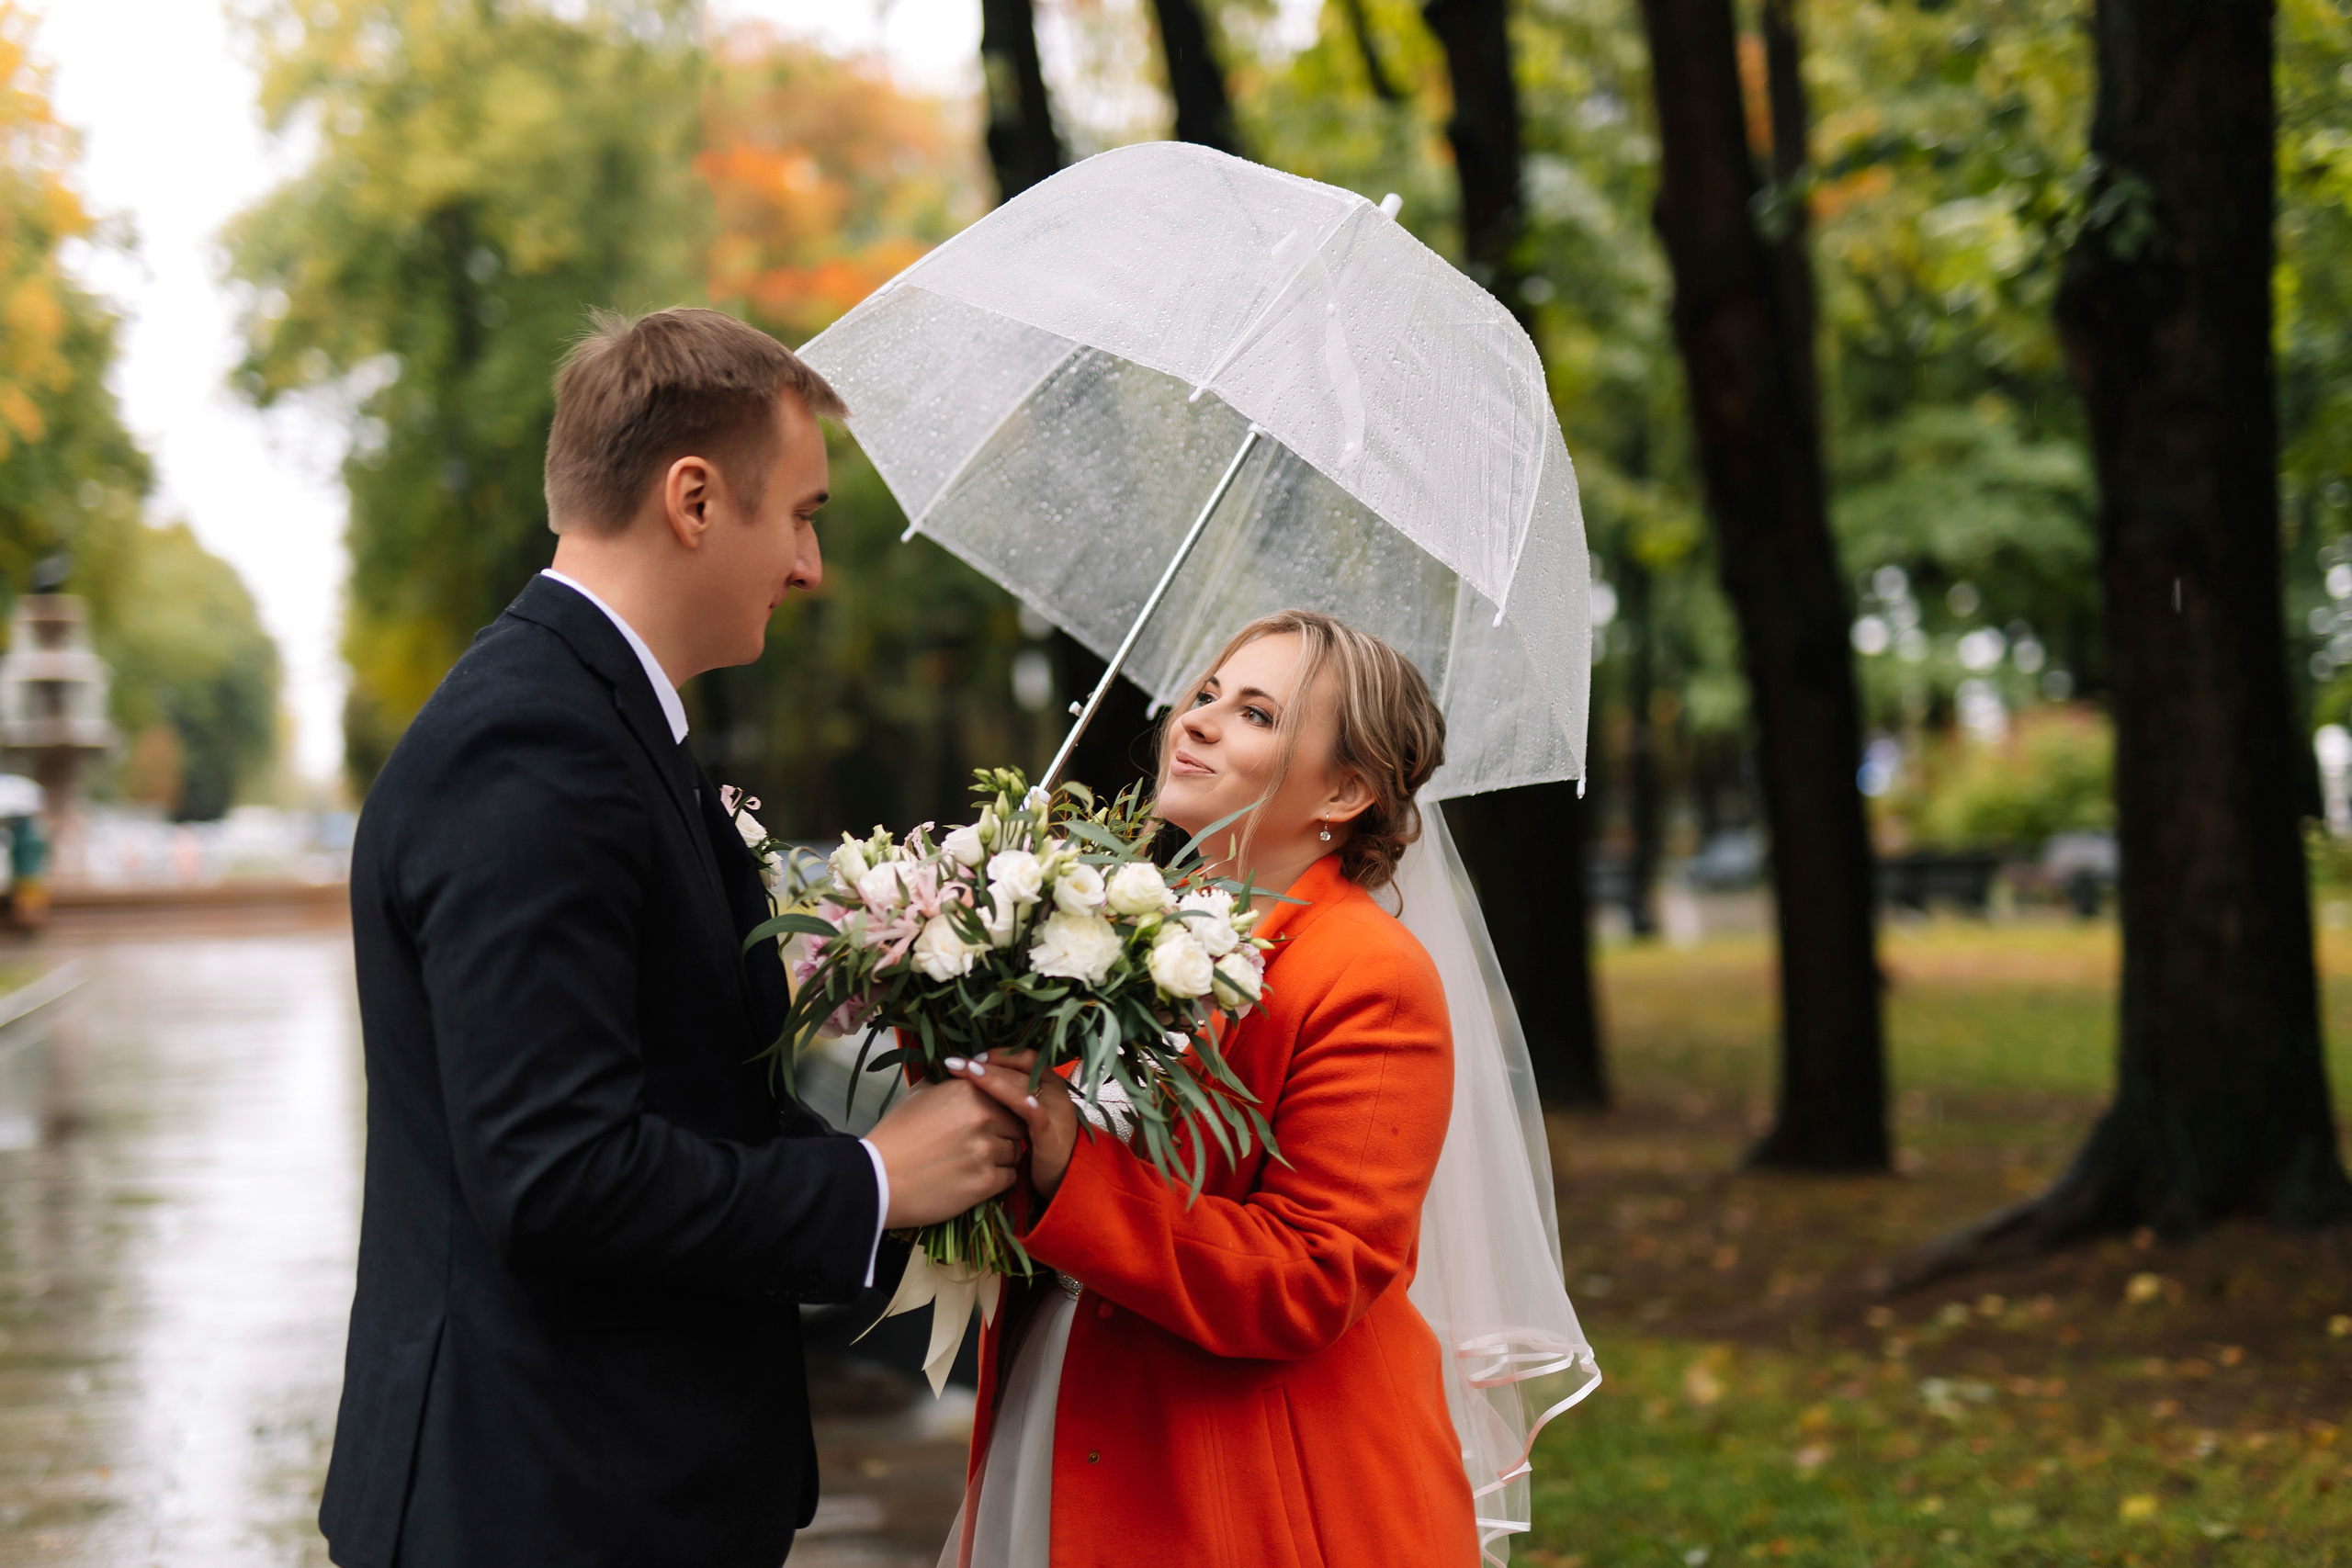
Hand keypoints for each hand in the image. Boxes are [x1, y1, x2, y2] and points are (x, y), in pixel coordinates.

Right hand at [865, 1077, 1024, 1227]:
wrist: (877, 1179)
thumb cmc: (895, 1136)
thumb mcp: (918, 1094)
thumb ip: (949, 1082)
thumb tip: (965, 1070)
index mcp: (969, 1090)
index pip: (1007, 1097)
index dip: (1000, 1111)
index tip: (990, 1122)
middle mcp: (983, 1116)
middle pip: (1017, 1125)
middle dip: (1004, 1135)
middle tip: (982, 1145)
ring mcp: (986, 1150)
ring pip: (1014, 1153)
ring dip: (1000, 1159)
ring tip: (973, 1164)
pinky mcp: (985, 1181)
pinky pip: (1010, 1178)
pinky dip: (997, 1180)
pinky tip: (975, 1179)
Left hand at [945, 1050, 1078, 1199]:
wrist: (1062, 1174)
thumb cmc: (1036, 1141)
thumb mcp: (1024, 1111)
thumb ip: (1008, 1093)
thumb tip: (973, 1076)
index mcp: (1048, 1082)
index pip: (1024, 1058)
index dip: (999, 1055)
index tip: (973, 1058)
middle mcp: (1054, 1092)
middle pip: (1019, 1071)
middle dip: (987, 1065)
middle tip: (958, 1063)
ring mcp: (1054, 1112)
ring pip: (1023, 1089)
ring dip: (994, 1080)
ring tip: (970, 1072)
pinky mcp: (1050, 1135)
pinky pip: (1037, 1117)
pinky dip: (1026, 1106)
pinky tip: (1012, 1099)